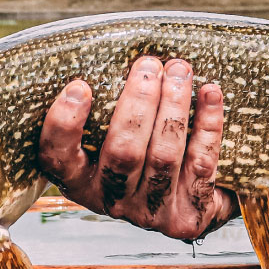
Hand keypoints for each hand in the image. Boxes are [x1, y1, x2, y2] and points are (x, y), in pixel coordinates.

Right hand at [37, 56, 236, 240]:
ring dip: (174, 106)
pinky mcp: (187, 216)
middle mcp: (111, 201)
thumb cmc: (143, 153)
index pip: (58, 158)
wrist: (189, 208)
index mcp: (80, 180)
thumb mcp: (112, 137)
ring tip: (179, 70)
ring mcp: (150, 212)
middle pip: (122, 154)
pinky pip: (200, 162)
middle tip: (148, 65)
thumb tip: (115, 52)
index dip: (64, 125)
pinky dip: (208, 124)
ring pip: (163, 156)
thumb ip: (107, 108)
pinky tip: (210, 92)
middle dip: (138, 103)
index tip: (79, 86)